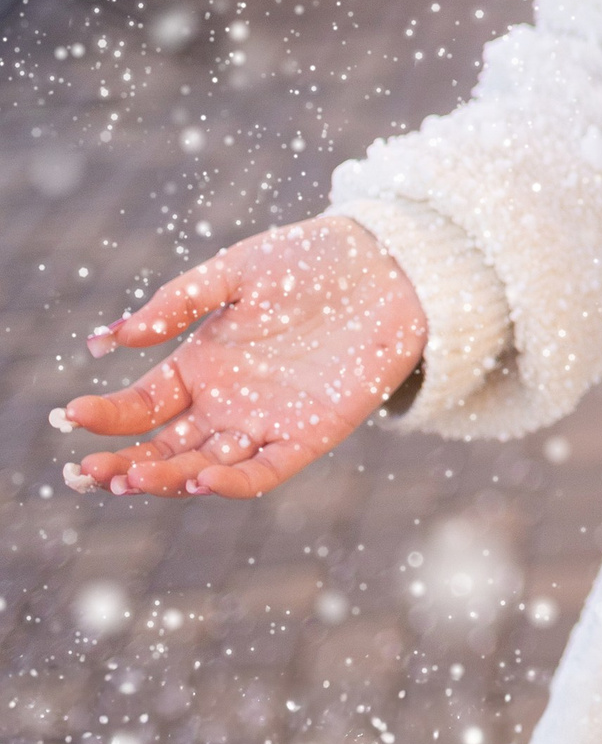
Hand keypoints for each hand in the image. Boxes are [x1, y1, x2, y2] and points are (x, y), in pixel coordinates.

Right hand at [54, 215, 427, 498]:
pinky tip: (203, 477)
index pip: (141, 405)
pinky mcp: (309, 436)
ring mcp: (265, 423)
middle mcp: (226, 403)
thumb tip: (109, 337)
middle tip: (87, 473)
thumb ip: (177, 304)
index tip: (71, 415)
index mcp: (201, 365)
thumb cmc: (308, 262)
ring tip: (131, 477)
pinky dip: (234, 481)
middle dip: (122, 464)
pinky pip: (265, 471)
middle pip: (164, 447)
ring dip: (168, 478)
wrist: (387, 266)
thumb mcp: (234, 273)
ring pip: (204, 467)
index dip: (106, 415)